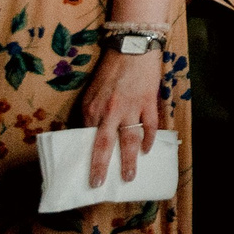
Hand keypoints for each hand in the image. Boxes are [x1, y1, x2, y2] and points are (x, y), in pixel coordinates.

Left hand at [80, 45, 166, 186]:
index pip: (86, 138)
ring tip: (129, 177)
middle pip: (104, 145)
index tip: (84, 171)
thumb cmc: (110, 70)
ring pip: (129, 140)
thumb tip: (91, 134)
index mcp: (92, 109)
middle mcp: (110, 112)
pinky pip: (149, 126)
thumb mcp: (92, 93)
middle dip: (100, 167)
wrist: (132, 48)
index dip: (85, 156)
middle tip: (98, 185)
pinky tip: (147, 150)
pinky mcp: (148, 102)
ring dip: (129, 161)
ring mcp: (131, 108)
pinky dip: (149, 140)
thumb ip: (91, 113)